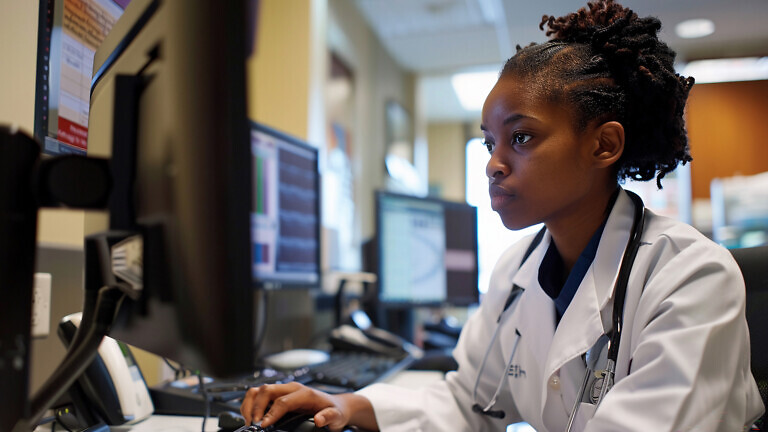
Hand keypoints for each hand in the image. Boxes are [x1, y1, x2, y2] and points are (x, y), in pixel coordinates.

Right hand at [240, 382, 373, 430]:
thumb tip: (320, 420)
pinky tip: (252, 417)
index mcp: (304, 393)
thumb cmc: (334, 411)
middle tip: (254, 424)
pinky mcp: (278, 394)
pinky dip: (251, 404)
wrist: (335, 406)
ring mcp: (284, 390)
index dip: (271, 414)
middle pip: (266, 391)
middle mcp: (292, 388)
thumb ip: (329, 417)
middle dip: (256, 407)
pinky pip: (259, 395)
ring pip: (259, 390)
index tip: (263, 425)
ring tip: (249, 420)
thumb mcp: (337, 416)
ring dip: (250, 404)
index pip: (283, 401)